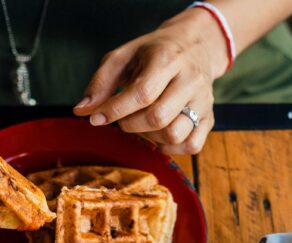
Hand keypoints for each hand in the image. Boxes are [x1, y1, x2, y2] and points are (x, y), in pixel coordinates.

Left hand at [74, 8, 226, 154]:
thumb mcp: (122, 57)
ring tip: (142, 125)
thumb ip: (100, 83)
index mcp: (167, 59)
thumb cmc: (152, 53)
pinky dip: (171, 148)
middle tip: (123, 119)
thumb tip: (81, 111)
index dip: (115, 111)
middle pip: (158, 118)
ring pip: (175, 135)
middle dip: (130, 125)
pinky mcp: (209, 117)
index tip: (96, 119)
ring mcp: (203, 101)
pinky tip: (159, 135)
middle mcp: (190, 80)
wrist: (195, 46)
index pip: (142, 93)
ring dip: (150, 138)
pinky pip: (191, 146)